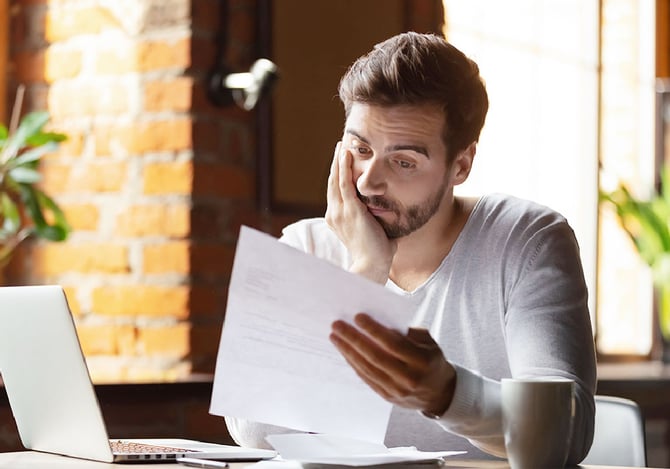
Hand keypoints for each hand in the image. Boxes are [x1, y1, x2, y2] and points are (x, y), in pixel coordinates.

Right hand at [325, 142, 396, 283]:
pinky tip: (346, 153)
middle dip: (336, 164)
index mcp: (338, 220)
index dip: (338, 176)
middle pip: (332, 183)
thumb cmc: (377, 254)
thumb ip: (380, 222)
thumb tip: (393, 215)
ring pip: (336, 180)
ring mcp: (340, 211)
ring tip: (341, 145)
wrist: (372, 266)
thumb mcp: (376, 232)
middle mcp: (334, 214)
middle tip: (340, 147)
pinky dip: (344, 167)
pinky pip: (344, 183)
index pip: (336, 193)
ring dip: (339, 161)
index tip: (343, 162)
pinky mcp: (350, 210)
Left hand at [330, 313, 455, 416]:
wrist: (440, 393)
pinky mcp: (387, 397)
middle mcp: (409, 378)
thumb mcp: (428, 342)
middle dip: (354, 339)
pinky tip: (344, 351)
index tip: (358, 317)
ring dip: (348, 351)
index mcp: (422, 361)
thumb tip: (379, 321)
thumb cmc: (431, 360)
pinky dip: (353, 363)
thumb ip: (407, 332)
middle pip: (375, 356)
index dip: (374, 330)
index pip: (393, 344)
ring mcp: (397, 390)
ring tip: (335, 336)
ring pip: (367, 369)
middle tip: (337, 325)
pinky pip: (366, 378)